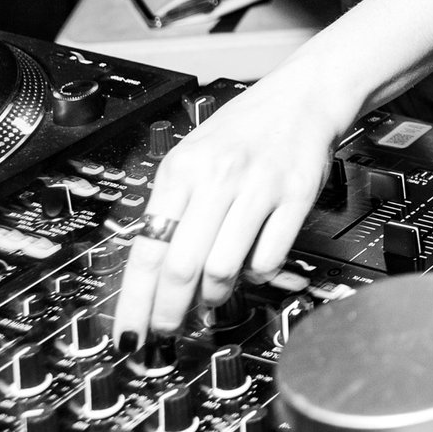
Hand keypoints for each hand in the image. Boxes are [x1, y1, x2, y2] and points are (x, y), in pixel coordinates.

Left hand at [113, 69, 346, 338]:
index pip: (147, 249)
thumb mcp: (193, 158)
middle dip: (170, 312)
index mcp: (182, 169)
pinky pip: (268, 258)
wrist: (303, 97)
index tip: (129, 334)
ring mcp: (259, 187)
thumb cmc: (245, 130)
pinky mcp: (296, 196)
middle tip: (168, 330)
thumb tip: (155, 275)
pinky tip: (251, 268)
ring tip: (212, 295)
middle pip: (181, 267)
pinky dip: (256, 275)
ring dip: (214, 295)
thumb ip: (174, 208)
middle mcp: (218, 177)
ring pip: (223, 268)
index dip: (135, 302)